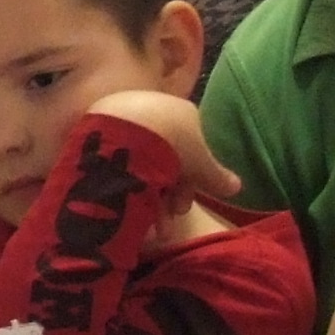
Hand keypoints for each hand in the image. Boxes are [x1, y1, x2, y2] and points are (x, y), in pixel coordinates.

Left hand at [83, 90, 241, 208]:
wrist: (125, 130)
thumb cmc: (174, 144)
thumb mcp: (202, 164)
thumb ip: (218, 176)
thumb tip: (238, 187)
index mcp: (180, 111)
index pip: (191, 149)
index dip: (191, 181)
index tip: (183, 206)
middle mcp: (152, 110)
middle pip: (165, 159)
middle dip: (169, 195)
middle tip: (168, 220)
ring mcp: (123, 117)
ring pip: (140, 164)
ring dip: (148, 199)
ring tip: (148, 225)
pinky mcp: (96, 131)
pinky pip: (117, 163)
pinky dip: (123, 188)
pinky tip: (125, 210)